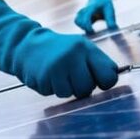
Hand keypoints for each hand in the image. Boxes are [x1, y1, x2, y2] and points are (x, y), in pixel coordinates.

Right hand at [0, 0, 118, 97]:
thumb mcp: (80, 49)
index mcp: (86, 48)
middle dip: (81, 87)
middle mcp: (73, 56)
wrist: (26, 44)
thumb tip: (113, 79)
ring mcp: (58, 66)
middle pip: (89, 88)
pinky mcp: (44, 77)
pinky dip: (50, 88)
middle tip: (70, 75)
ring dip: (64, 88)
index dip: (104, 82)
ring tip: (56, 74)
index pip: (109, 75)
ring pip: (71, 94)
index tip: (97, 80)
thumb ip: (96, 63)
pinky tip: (46, 75)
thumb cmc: (59, 50)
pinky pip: (54, 94)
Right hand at [74, 0, 117, 33]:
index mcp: (91, 8)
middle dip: (84, 28)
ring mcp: (82, 12)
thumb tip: (112, 28)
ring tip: (91, 30)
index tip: (93, 31)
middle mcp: (84, 10)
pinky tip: (89, 28)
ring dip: (82, 27)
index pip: (86, 18)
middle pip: (78, 21)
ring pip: (77, 21)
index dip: (88, 26)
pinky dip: (82, 26)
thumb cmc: (104, 2)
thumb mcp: (109, 9)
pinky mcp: (81, 15)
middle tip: (93, 32)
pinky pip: (78, 21)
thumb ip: (111, 19)